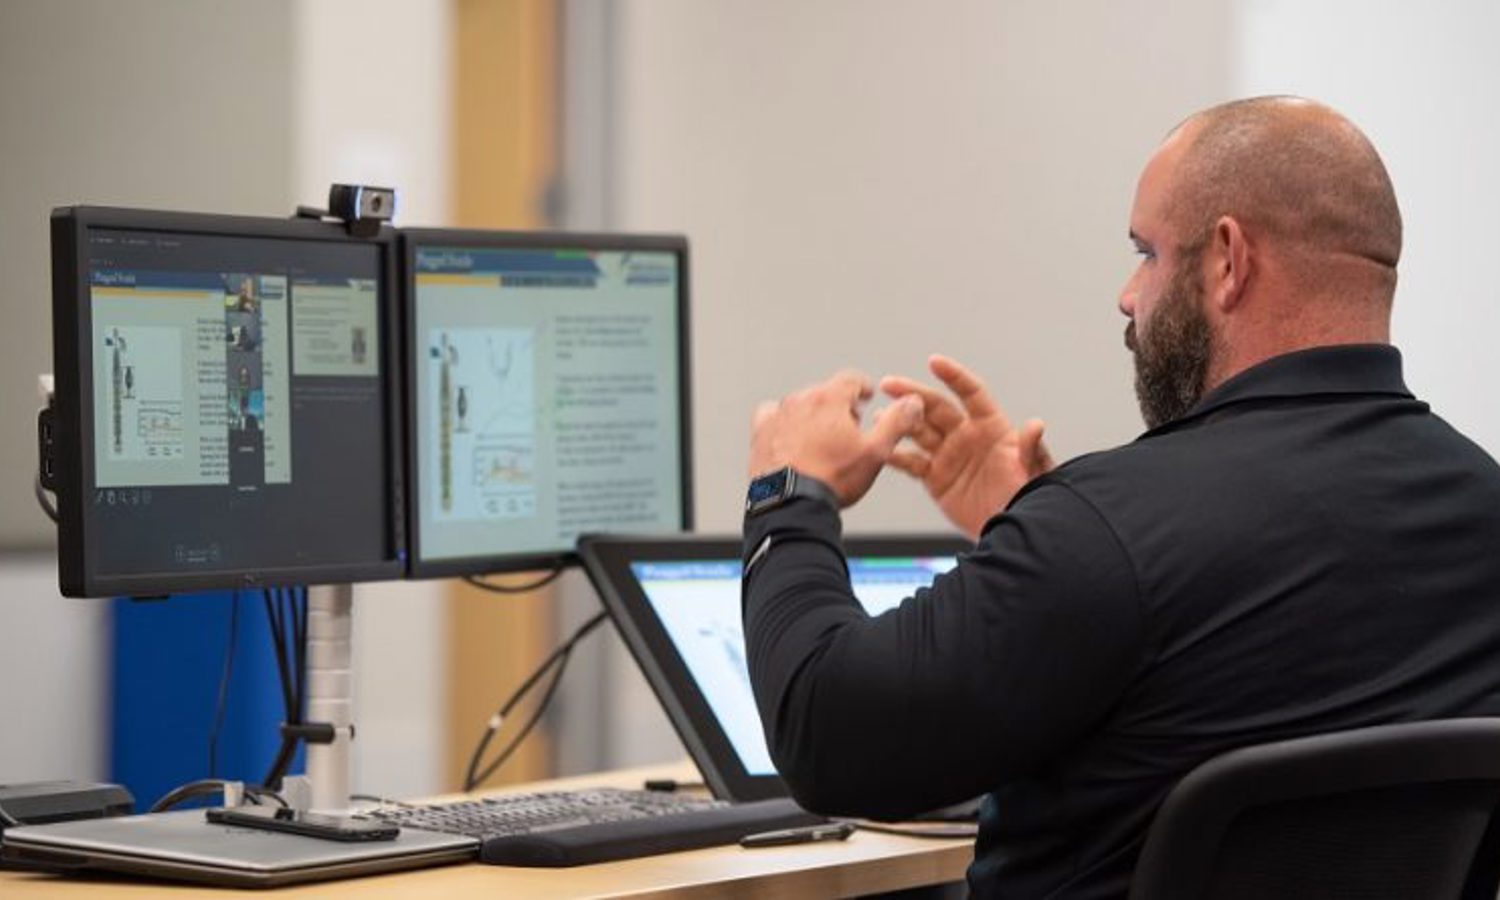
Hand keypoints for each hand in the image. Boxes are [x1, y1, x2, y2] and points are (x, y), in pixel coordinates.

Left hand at [748, 370, 924, 506]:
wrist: (791, 504)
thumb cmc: (831, 480)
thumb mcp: (876, 452)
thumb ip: (896, 423)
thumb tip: (912, 403)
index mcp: (829, 399)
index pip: (851, 379)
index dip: (863, 387)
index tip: (866, 394)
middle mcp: (800, 400)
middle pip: (825, 393)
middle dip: (839, 406)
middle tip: (848, 427)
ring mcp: (777, 416)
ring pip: (800, 405)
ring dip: (812, 415)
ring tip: (821, 439)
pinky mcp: (761, 433)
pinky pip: (772, 417)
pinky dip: (784, 424)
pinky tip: (791, 438)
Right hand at [881, 355, 1053, 538]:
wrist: (1013, 529)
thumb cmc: (1030, 498)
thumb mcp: (1034, 473)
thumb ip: (1030, 449)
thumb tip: (1035, 425)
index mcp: (992, 427)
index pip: (971, 393)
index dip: (954, 376)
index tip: (934, 362)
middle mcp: (967, 436)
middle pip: (936, 407)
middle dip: (913, 394)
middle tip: (890, 385)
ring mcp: (949, 455)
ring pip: (919, 431)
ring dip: (900, 421)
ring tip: (881, 416)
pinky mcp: (936, 478)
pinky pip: (912, 462)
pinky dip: (896, 455)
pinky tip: (881, 447)